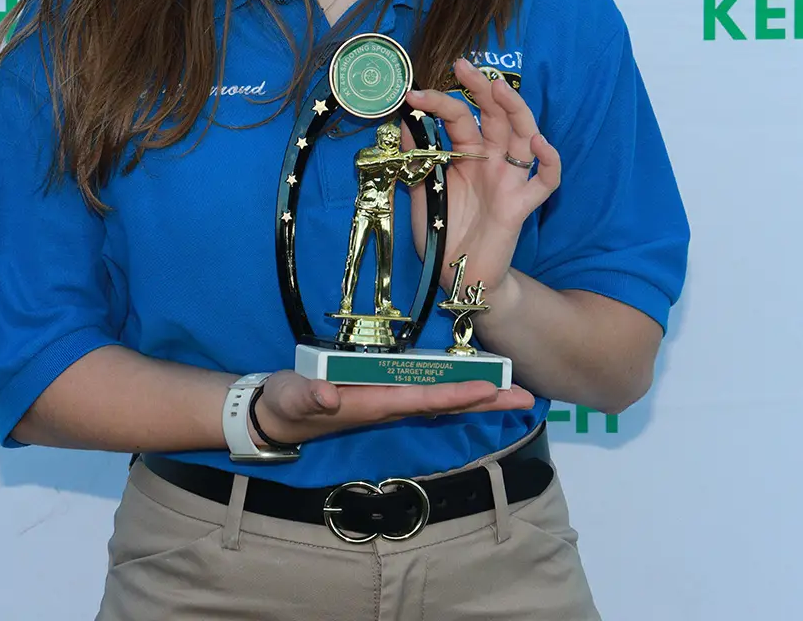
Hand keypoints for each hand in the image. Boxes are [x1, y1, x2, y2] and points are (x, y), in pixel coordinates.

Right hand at [251, 369, 534, 446]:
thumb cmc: (285, 405)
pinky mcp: (383, 394)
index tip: (490, 389)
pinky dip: (457, 389)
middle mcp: (389, 406)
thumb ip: (306, 396)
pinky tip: (476, 385)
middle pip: (445, 404)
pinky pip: (428, 393)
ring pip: (442, 400)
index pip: (423, 399)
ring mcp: (389, 402)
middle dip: (486, 401)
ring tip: (514, 392)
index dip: (456, 394)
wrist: (276, 417)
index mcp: (373, 404)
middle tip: (526, 396)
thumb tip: (327, 396)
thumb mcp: (290, 397)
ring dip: (479, 397)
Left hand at [403, 58, 560, 300]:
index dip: (439, 103)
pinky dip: (549, 162)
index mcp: (467, 156)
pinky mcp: (520, 207)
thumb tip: (403, 122)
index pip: (460, 118)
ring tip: (499, 89)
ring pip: (523, 137)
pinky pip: (544, 182)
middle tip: (464, 65)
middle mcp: (491, 162)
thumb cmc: (441, 234)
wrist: (456, 277)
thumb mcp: (420, 192)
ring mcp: (508, 182)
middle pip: (496, 116)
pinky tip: (540, 144)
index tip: (412, 95)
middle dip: (482, 89)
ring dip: (515, 111)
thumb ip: (414, 160)